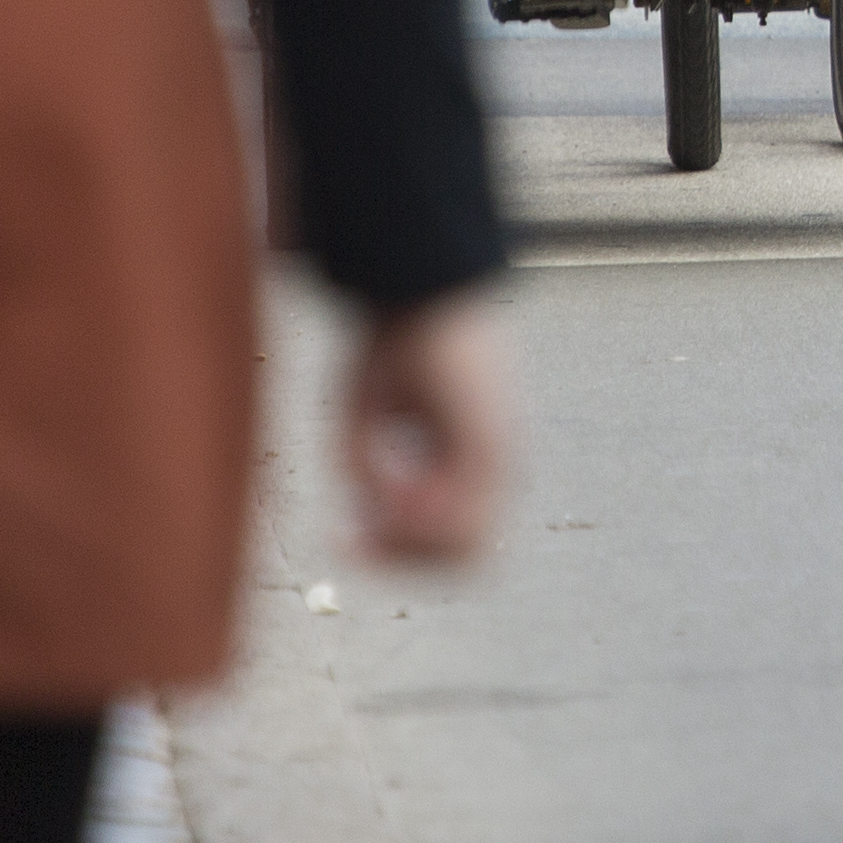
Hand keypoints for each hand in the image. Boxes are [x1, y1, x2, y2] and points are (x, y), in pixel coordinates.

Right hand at [340, 288, 514, 564]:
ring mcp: (500, 457)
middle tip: (349, 539)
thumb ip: (369, 475)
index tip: (342, 538)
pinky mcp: (491, 442)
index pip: (447, 541)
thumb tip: (372, 519)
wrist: (413, 284)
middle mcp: (494, 465)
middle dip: (396, 558)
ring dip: (407, 538)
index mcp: (470, 460)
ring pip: (464, 548)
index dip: (393, 554)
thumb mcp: (364, 418)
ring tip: (374, 497)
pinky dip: (416, 515)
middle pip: (459, 558)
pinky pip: (460, 515)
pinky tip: (390, 483)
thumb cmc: (389, 340)